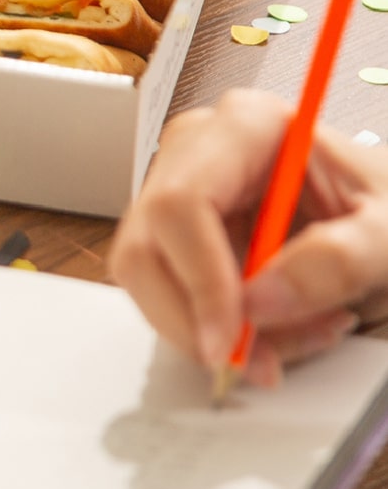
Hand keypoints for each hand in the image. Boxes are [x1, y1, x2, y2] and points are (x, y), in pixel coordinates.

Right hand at [109, 88, 387, 385]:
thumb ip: (340, 259)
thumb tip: (262, 298)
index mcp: (243, 127)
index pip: (181, 203)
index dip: (198, 278)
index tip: (233, 340)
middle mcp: (197, 156)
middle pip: (147, 247)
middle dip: (198, 318)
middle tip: (257, 360)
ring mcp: (179, 195)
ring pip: (150, 280)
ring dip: (214, 331)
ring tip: (295, 336)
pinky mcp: (179, 238)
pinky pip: (170, 296)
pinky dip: (221, 331)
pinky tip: (281, 326)